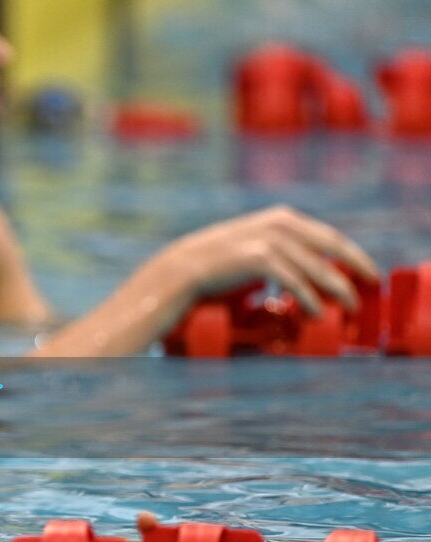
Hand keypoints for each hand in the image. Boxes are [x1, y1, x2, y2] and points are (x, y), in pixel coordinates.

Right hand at [160, 205, 378, 314]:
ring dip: (338, 289)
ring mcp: (269, 240)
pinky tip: (316, 312)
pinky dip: (309, 299)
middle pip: (332, 245)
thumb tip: (306, 270)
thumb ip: (278, 249)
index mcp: (280, 218)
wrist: (180, 269)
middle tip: (371, 285)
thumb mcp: (251, 246)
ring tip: (350, 306)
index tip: (365, 271)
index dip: (351, 254)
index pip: (328, 236)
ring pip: (317, 267)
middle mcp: (278, 224)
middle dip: (356, 266)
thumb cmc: (215, 265)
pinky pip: (295, 282)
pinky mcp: (258, 259)